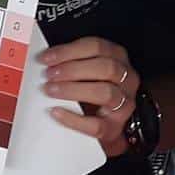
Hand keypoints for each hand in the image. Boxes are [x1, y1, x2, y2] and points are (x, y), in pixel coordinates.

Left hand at [40, 36, 138, 158]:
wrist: (104, 122)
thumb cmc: (94, 90)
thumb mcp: (88, 70)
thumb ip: (73, 62)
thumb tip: (47, 61)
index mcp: (119, 59)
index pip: (97, 47)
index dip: (69, 51)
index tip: (47, 58)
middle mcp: (127, 79)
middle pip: (105, 68)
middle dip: (73, 70)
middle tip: (50, 74)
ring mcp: (124, 103)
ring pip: (105, 93)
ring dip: (73, 90)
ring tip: (51, 90)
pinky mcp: (114, 127)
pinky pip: (96, 124)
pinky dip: (73, 118)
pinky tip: (57, 112)